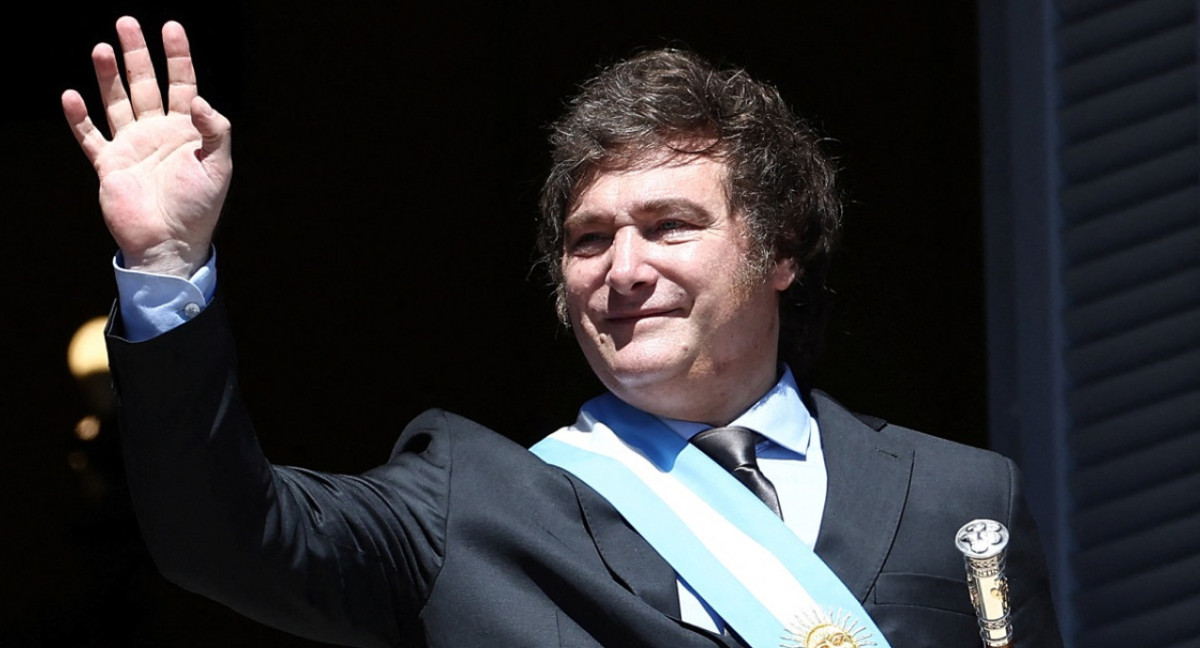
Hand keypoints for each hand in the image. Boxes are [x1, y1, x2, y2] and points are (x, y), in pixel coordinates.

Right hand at [62, 17, 231, 276]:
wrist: (169, 244)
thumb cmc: (198, 208)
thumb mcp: (218, 167)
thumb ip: (214, 131)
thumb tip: (200, 99)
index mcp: (187, 132)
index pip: (183, 84)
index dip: (177, 56)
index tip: (171, 28)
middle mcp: (157, 133)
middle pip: (146, 85)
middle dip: (138, 55)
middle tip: (127, 23)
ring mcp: (132, 147)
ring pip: (117, 102)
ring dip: (109, 76)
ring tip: (102, 48)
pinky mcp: (109, 165)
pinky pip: (91, 137)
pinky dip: (80, 118)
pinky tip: (72, 95)